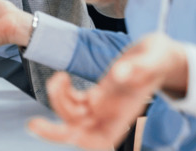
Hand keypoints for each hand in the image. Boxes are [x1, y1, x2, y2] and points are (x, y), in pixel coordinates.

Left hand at [27, 33, 187, 149]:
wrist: (162, 55)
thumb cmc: (161, 58)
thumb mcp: (155, 58)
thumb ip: (139, 68)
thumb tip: (118, 75)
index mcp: (125, 115)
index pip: (100, 139)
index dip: (81, 139)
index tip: (67, 135)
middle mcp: (111, 115)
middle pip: (80, 133)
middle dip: (56, 131)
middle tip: (33, 125)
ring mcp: (103, 107)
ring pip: (73, 115)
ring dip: (58, 100)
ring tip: (59, 78)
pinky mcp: (97, 95)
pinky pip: (74, 101)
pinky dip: (62, 92)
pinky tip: (61, 77)